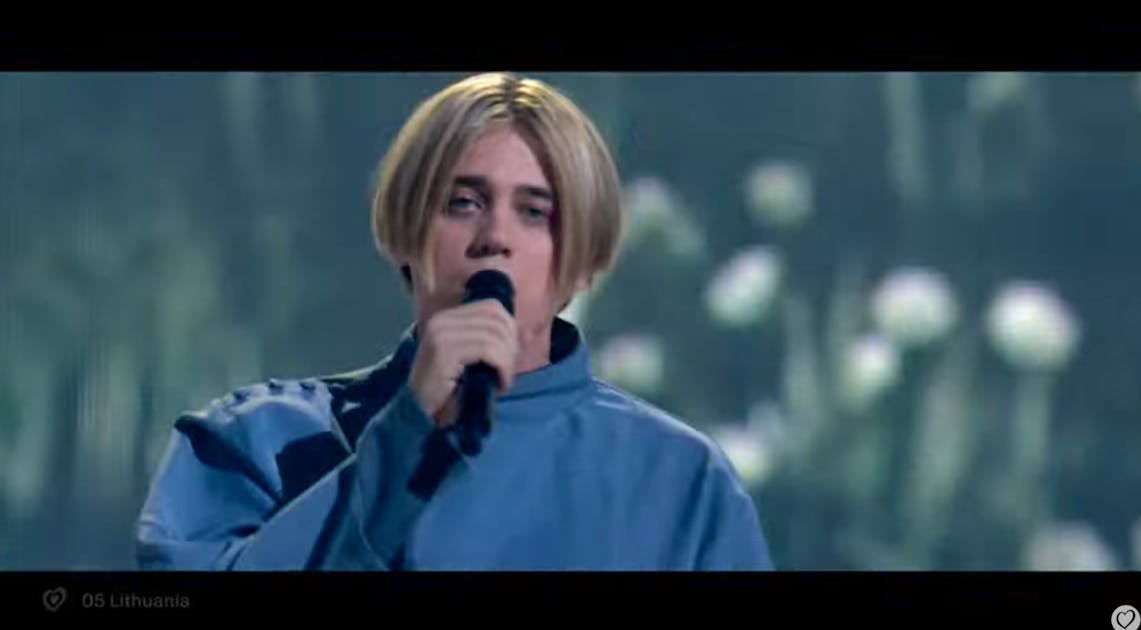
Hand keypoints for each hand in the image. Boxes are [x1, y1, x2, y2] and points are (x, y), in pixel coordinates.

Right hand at [407, 299, 517, 426]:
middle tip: (507, 371)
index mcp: (447, 317)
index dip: (509, 329)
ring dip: (507, 360)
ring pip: (495, 334)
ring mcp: (441, 334)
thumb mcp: (470, 360)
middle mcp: (442, 320)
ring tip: (503, 380)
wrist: (417, 412)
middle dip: (511, 345)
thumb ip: (490, 343)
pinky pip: (488, 350)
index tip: (509, 356)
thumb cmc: (447, 390)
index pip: (492, 307)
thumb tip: (525, 334)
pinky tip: (500, 384)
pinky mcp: (444, 351)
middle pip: (496, 319)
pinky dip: (502, 367)